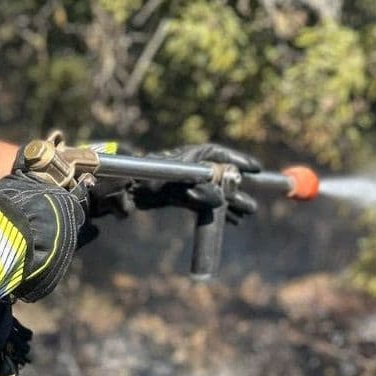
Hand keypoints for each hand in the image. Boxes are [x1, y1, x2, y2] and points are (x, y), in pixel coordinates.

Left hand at [133, 142, 262, 219]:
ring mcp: (182, 182)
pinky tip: (230, 221)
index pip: (217, 154)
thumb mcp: (172, 184)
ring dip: (229, 204)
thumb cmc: (142, 180)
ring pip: (212, 192)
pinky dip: (215, 211)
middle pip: (219, 176)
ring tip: (244, 215)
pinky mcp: (176, 196)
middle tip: (252, 206)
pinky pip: (201, 203)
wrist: (119, 191)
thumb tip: (220, 201)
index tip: (256, 169)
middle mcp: (188, 167)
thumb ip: (196, 192)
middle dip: (236, 191)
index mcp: (187, 157)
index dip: (238, 160)